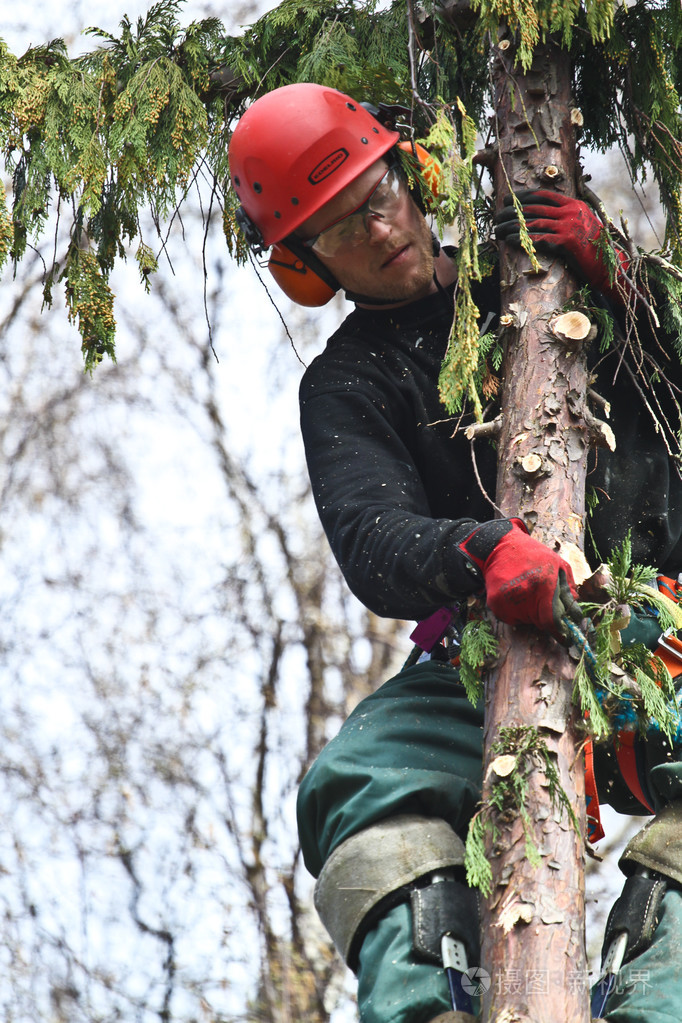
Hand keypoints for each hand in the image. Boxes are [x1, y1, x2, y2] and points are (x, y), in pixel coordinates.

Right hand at [458, 518, 583, 640]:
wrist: (500, 547)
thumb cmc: (532, 555)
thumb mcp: (557, 563)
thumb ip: (568, 586)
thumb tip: (574, 606)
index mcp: (544, 585)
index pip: (551, 620)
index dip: (559, 633)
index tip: (565, 638)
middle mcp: (525, 595)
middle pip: (539, 622)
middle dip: (544, 617)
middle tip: (542, 603)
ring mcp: (508, 601)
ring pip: (524, 620)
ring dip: (529, 613)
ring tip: (526, 593)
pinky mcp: (495, 603)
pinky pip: (510, 617)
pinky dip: (515, 611)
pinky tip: (514, 595)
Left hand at [495, 190, 628, 301]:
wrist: (609, 267)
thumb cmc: (593, 250)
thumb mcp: (581, 227)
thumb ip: (566, 218)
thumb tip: (542, 217)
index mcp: (574, 204)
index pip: (544, 194)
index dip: (523, 196)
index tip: (508, 199)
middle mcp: (572, 211)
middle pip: (535, 207)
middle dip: (512, 211)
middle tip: (497, 216)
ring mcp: (569, 225)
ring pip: (533, 223)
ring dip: (512, 226)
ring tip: (497, 230)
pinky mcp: (566, 242)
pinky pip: (538, 238)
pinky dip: (521, 239)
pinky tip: (508, 241)